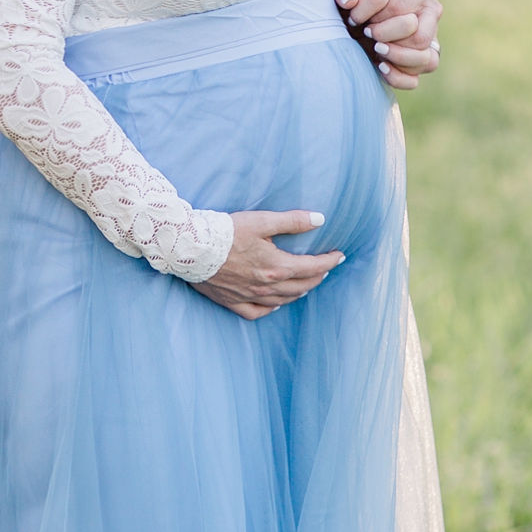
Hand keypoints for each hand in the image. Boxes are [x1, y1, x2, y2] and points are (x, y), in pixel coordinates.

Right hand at [197, 210, 344, 320]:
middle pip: (302, 286)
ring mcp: (250, 296)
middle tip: (325, 269)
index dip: (330, 261)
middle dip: (318, 277)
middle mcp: (267, 286)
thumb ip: (293, 221)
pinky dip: (270, 309)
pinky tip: (274, 305)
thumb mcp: (262, 221)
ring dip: (299, 292)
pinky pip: (257, 312)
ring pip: (283, 300)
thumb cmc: (226, 232)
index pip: (313, 267)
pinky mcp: (232, 301)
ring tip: (306, 285)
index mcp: (277, 266)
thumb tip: (320, 219)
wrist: (191, 249)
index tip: (340, 256)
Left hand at [338, 0, 440, 92]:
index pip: (400, 8)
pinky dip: (404, 74)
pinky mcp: (428, 46)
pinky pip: (426, 68)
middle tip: (367, 32)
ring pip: (427, 58)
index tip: (357, 17)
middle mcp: (432, 10)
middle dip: (387, 37)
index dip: (375, 16)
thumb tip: (348, 2)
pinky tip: (382, 66)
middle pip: (418, 37)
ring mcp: (433, 30)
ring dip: (397, 59)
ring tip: (376, 49)